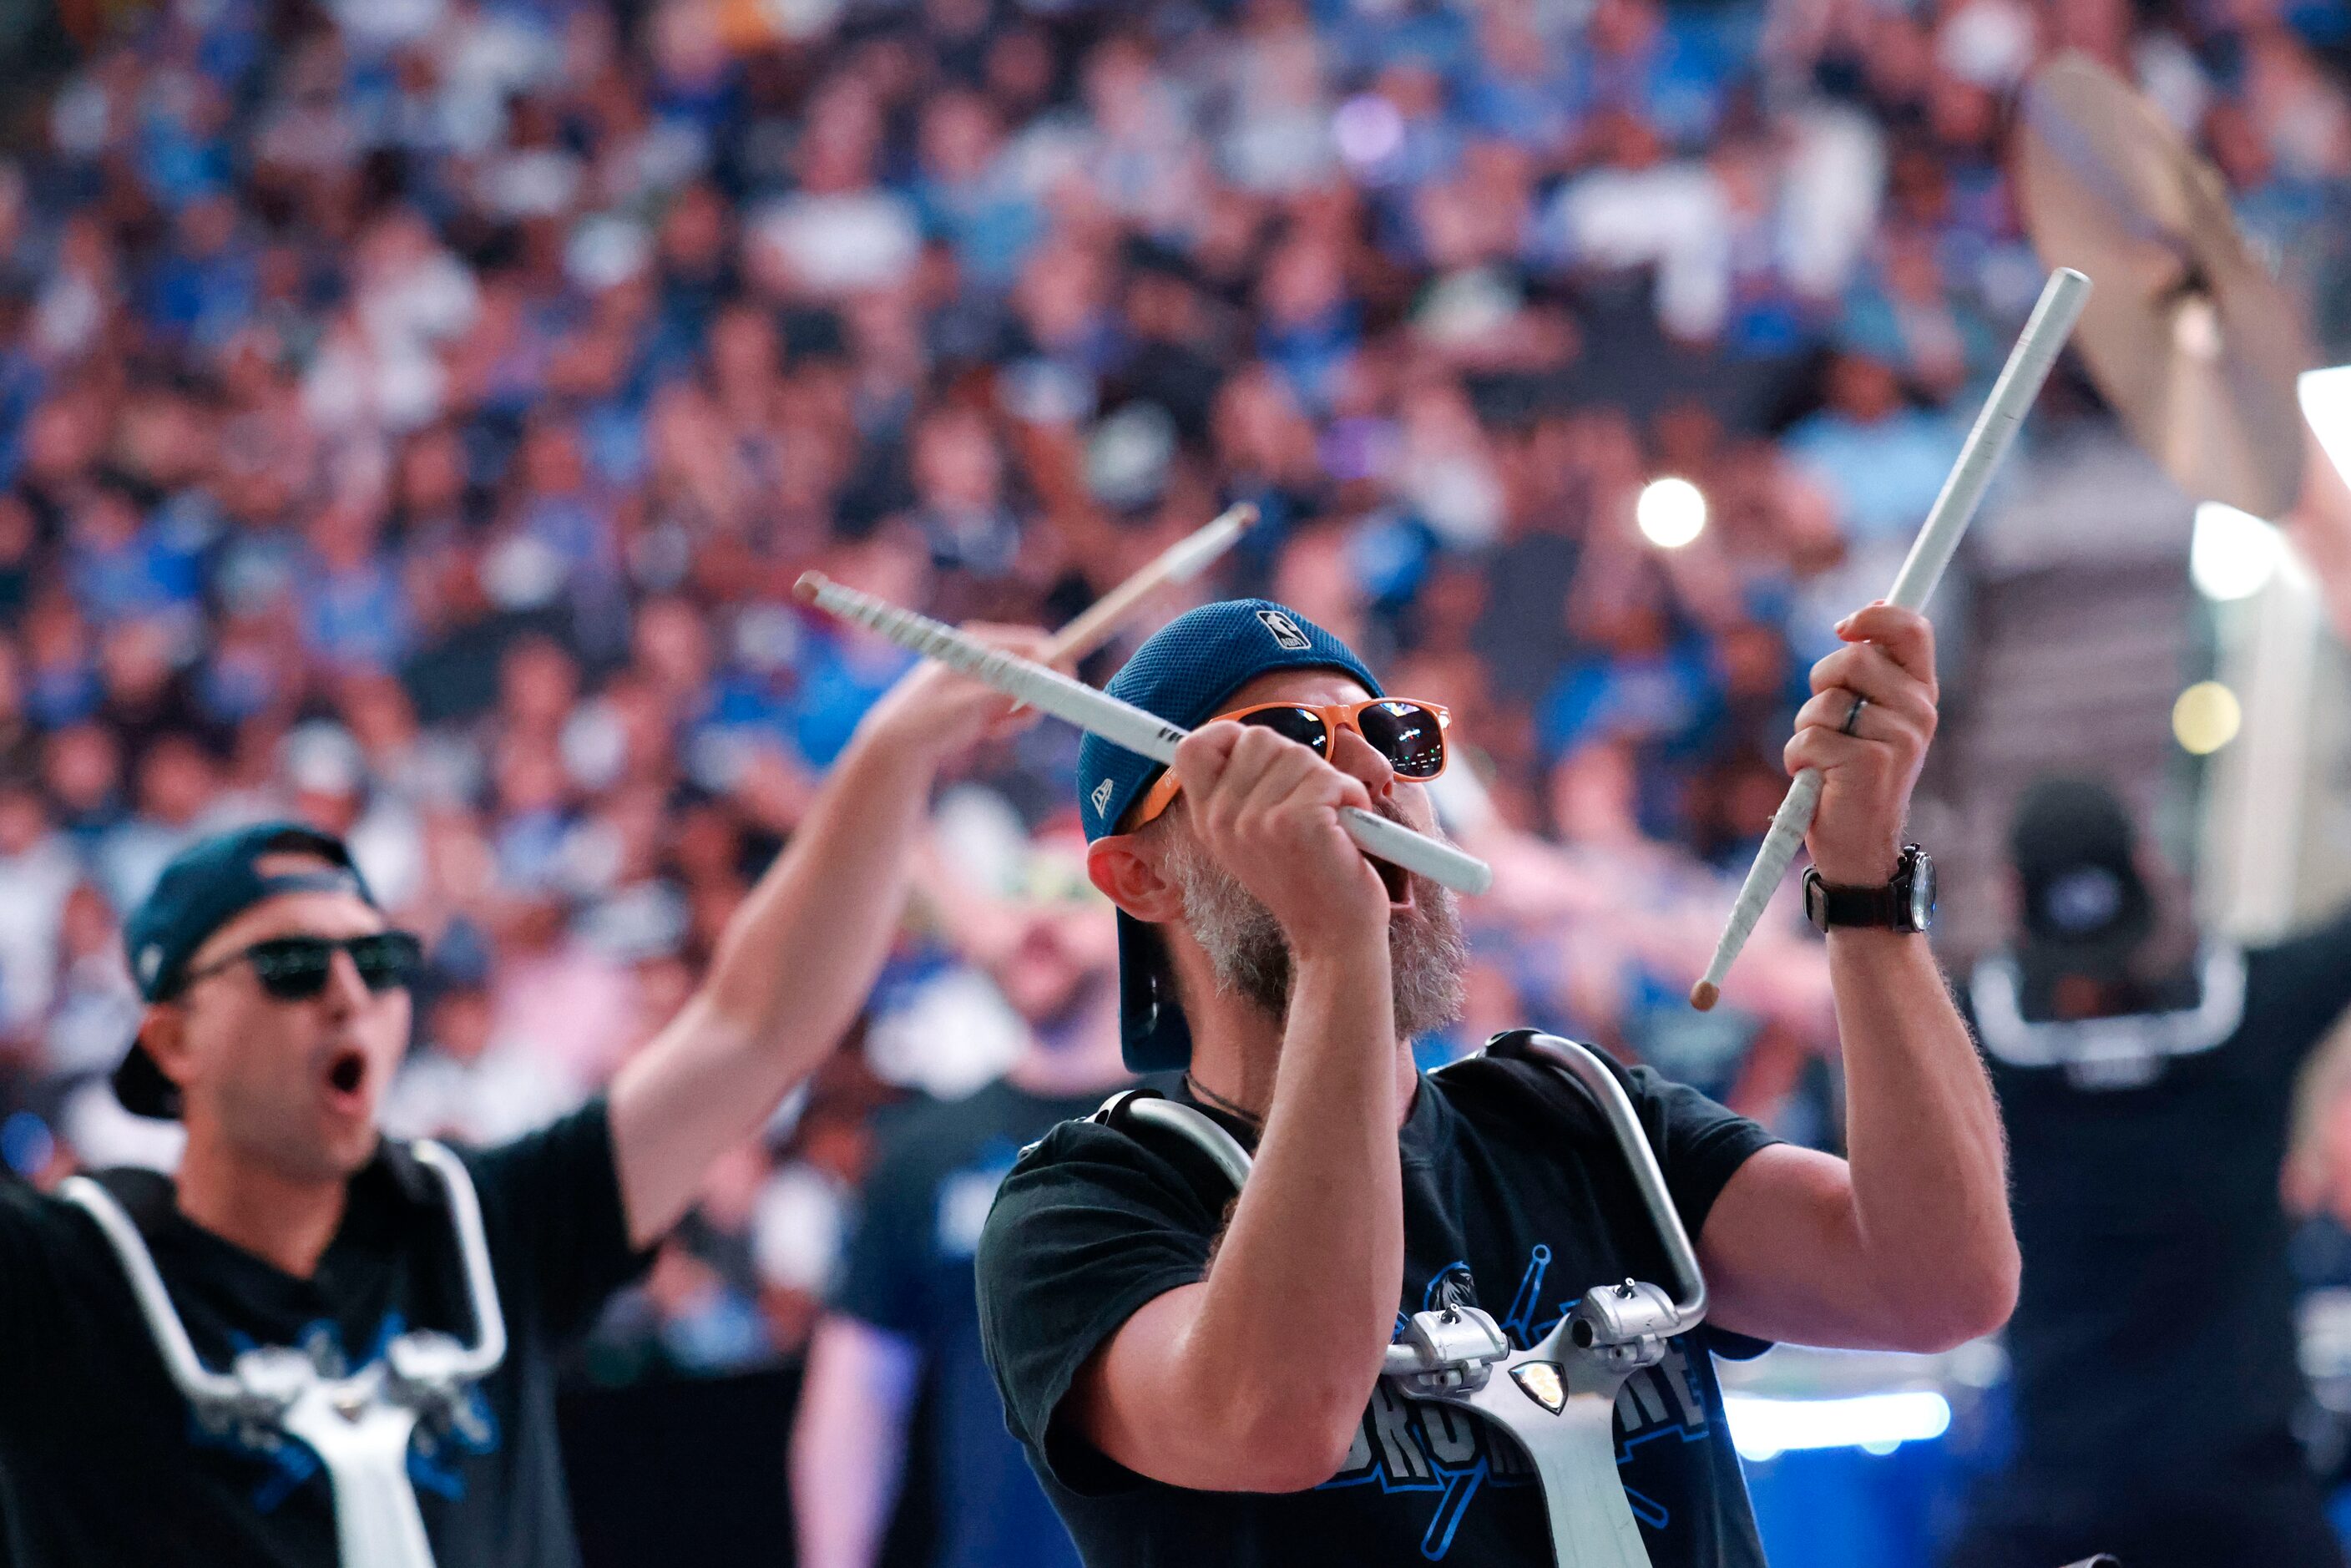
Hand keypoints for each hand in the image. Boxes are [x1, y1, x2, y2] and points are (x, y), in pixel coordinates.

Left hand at [855, 624, 1054, 763]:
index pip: (1035, 643)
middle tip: (1018, 720)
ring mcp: (983, 673)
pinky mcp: (982, 694)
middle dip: (1032, 698)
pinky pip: (1011, 706)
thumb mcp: (976, 702)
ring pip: (1025, 692)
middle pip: (1034, 669)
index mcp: (978, 642)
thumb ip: (1015, 684)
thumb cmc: (932, 718)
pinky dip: (1005, 721)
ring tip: (992, 728)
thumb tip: (1053, 666)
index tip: (1066, 692)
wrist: (900, 743)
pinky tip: (984, 731)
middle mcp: (982, 652)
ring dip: (1017, 714)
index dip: (1056, 667)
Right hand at [1171, 720, 1388, 952]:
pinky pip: (1332, 778)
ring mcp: (1256, 821)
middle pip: (1257, 737)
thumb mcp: (1256, 835)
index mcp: (1208, 820)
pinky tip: (1347, 831)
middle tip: (1308, 803)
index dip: (1225, 734)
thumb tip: (1247, 735)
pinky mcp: (1295, 823)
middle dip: (1295, 760)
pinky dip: (1353, 797)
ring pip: (1300, 755)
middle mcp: (1223, 819)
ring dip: (1330, 782)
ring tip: (1330, 824)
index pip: (1192, 748)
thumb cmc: (1307, 878)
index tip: (1257, 751)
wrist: (1333, 938)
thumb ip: (1244, 789)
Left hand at [1785, 603, 1936, 885]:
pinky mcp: (1868, 763)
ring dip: (1806, 729)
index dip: (1874, 618)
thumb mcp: (1869, 718)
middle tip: (1827, 723)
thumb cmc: (1855, 777)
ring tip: (1825, 760)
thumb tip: (1865, 610)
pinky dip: (1798, 760)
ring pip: (1823, 702)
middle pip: (1852, 659)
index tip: (1842, 626)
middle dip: (1820, 685)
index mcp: (1922, 694)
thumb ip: (1871, 670)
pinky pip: (1808, 739)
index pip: (1912, 631)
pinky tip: (1818, 782)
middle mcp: (1919, 713)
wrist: (1860, 847)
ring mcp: (1898, 738)